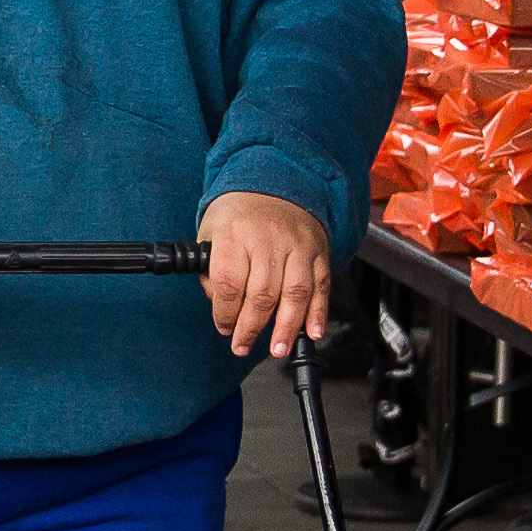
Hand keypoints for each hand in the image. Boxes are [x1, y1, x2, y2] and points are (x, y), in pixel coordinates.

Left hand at [200, 191, 333, 359]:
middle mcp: (268, 238)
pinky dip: (318, 312)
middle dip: (252, 327)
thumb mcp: (211, 234)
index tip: (224, 328)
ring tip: (277, 349)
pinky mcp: (318, 251)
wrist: (274, 181)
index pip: (230, 281)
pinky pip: (321, 285)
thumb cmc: (238, 215)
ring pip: (295, 292)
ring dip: (287, 327)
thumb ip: (211, 273)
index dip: (226, 312)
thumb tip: (223, 310)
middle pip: (262, 292)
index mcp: (235, 232)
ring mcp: (297, 244)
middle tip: (243, 346)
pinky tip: (312, 332)